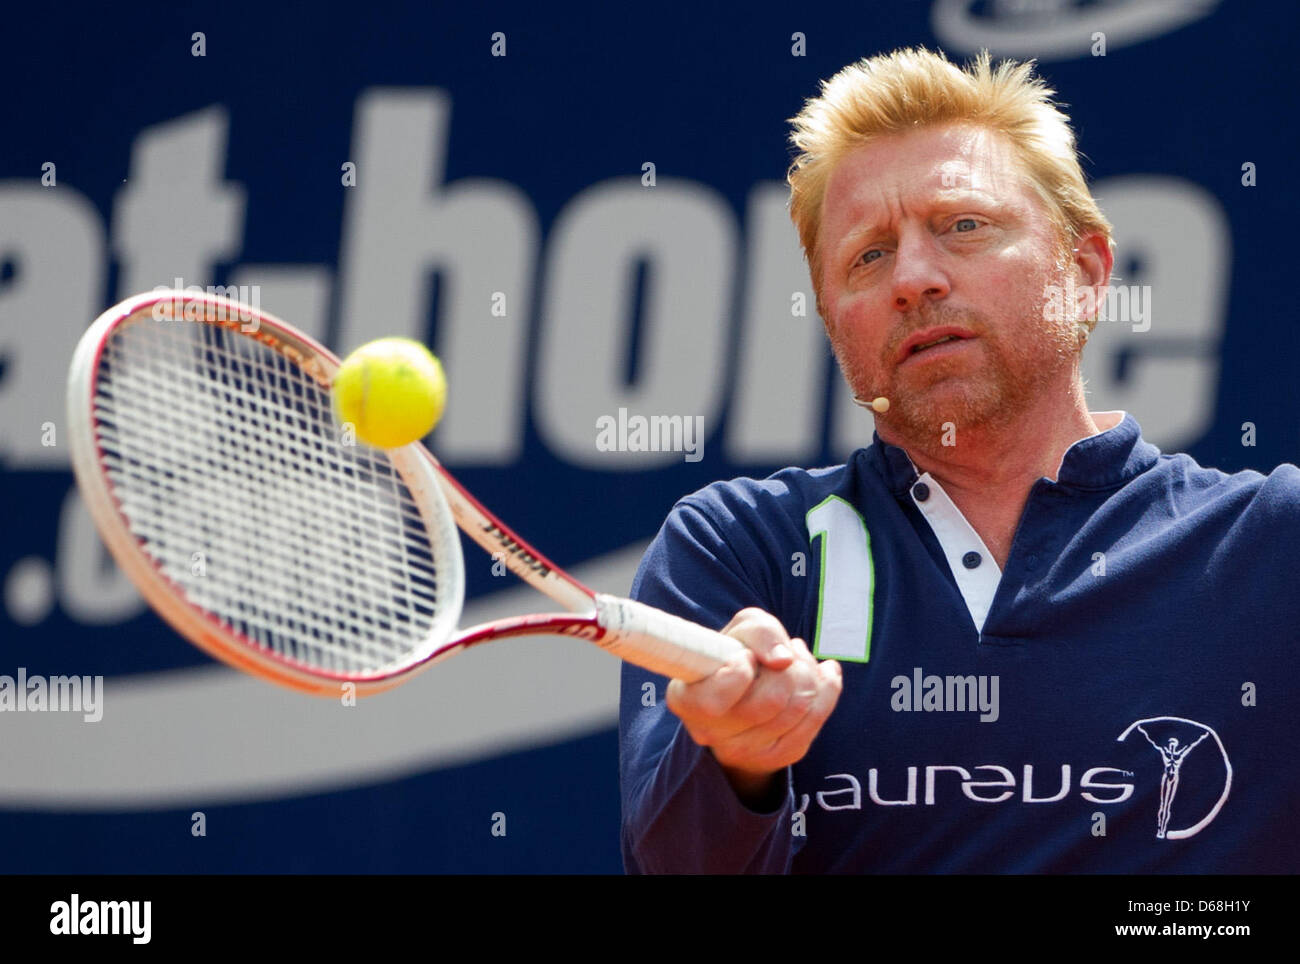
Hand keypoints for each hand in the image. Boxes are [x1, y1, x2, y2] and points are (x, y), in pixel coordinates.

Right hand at [665, 607, 842, 805]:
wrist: (745, 690)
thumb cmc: (737, 653)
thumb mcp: (741, 628)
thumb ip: (760, 631)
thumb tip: (783, 660)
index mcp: (687, 701)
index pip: (719, 697)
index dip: (741, 669)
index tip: (745, 656)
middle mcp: (711, 734)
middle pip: (772, 700)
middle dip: (790, 666)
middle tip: (784, 655)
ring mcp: (745, 752)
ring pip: (799, 708)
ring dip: (808, 673)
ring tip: (797, 662)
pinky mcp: (778, 757)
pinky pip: (817, 719)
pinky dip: (827, 689)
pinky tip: (822, 675)